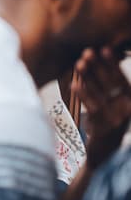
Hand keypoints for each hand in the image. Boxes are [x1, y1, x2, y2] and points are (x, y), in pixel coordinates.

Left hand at [74, 46, 130, 169]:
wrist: (104, 151)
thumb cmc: (104, 120)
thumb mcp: (108, 102)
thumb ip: (104, 83)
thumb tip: (95, 56)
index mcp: (129, 100)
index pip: (120, 78)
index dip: (112, 64)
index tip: (104, 48)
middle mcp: (126, 109)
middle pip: (111, 83)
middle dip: (99, 66)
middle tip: (87, 51)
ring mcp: (117, 119)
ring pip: (101, 93)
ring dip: (90, 78)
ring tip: (79, 63)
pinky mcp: (105, 128)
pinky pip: (93, 108)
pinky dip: (84, 95)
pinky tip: (74, 84)